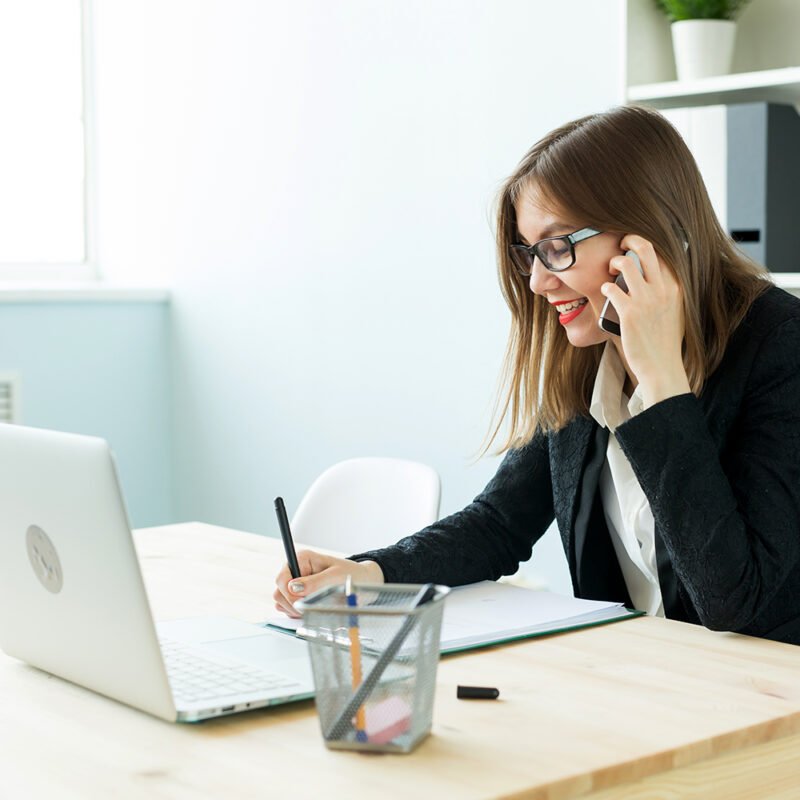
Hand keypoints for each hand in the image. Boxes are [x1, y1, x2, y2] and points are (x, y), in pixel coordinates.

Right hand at [273, 549, 384, 617]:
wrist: (362, 583)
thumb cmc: (352, 574)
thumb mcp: (335, 577)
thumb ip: (314, 582)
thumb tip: (293, 588)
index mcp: (302, 559)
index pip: (282, 578)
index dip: (288, 593)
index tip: (301, 603)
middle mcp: (296, 570)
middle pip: (279, 592)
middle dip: (293, 604)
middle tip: (311, 607)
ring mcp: (296, 584)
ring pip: (282, 602)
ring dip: (295, 610)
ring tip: (315, 607)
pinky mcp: (299, 596)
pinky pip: (288, 609)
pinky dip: (298, 613)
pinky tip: (313, 609)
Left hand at [601, 234, 689, 406]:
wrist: (661, 366)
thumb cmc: (665, 341)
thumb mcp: (676, 311)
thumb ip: (668, 293)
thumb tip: (656, 278)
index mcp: (675, 288)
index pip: (662, 253)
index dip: (645, 244)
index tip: (633, 245)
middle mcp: (662, 290)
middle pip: (646, 249)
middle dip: (630, 239)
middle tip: (620, 244)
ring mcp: (646, 300)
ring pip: (625, 264)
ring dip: (613, 262)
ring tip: (609, 271)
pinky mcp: (629, 312)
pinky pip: (611, 287)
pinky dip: (605, 286)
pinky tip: (605, 291)